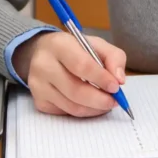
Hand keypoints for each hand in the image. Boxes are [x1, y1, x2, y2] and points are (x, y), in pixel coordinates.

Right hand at [12, 31, 126, 116]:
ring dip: (94, 108)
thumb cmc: (74, 49)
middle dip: (100, 99)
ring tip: (105, 103)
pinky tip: (90, 104)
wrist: (44, 53)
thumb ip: (113, 57)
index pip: (81, 65)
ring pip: (71, 106)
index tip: (116, 87)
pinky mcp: (39, 101)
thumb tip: (119, 79)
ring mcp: (38, 85)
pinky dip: (83, 112)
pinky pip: (66, 113)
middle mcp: (43, 65)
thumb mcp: (96, 44)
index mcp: (59, 45)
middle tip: (114, 101)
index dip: (101, 78)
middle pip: (75, 90)